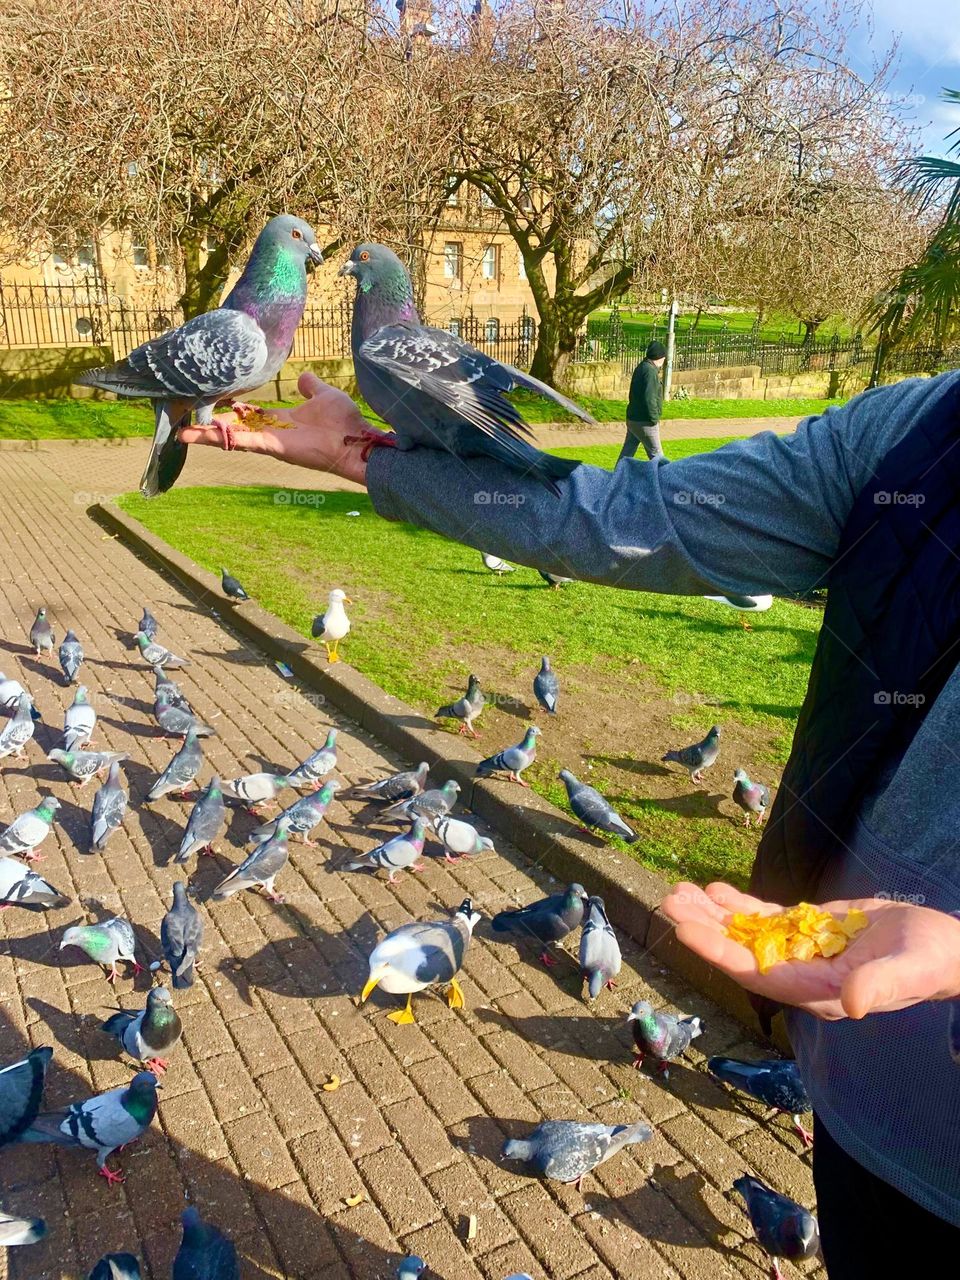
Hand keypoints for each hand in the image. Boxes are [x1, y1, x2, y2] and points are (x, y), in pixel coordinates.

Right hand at [177, 372, 370, 486]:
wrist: (356, 441)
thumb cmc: (344, 421)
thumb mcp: (324, 395)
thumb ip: (311, 387)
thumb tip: (304, 378)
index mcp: (281, 420)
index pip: (248, 415)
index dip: (229, 411)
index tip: (210, 405)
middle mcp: (271, 432)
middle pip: (233, 429)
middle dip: (209, 428)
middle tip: (183, 425)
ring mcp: (270, 441)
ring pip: (232, 437)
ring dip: (207, 436)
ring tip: (181, 433)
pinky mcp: (272, 446)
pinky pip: (243, 441)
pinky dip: (223, 438)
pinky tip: (201, 435)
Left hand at [661, 881, 959, 1019]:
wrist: (943, 950)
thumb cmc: (929, 962)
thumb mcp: (909, 971)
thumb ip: (879, 986)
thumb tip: (852, 1003)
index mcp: (816, 991)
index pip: (755, 973)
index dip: (717, 952)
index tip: (684, 930)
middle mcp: (800, 974)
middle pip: (739, 951)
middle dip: (703, 928)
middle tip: (668, 902)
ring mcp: (800, 952)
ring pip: (745, 933)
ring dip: (712, 913)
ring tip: (678, 891)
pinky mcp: (808, 931)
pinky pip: (764, 919)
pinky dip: (738, 905)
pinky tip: (715, 889)